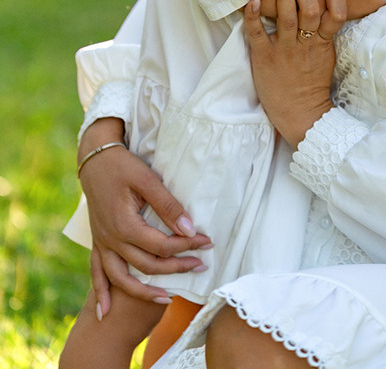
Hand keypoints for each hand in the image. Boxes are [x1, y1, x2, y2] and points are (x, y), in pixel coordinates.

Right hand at [77, 122, 211, 314]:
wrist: (94, 158)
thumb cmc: (122, 166)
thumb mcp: (147, 180)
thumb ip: (168, 206)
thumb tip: (189, 228)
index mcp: (125, 225)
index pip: (162, 245)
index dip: (187, 246)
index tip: (207, 242)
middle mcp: (111, 240)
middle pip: (147, 265)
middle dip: (176, 268)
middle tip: (201, 266)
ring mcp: (102, 243)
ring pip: (122, 277)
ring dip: (143, 291)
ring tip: (167, 299)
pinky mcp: (97, 241)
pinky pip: (96, 273)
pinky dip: (101, 293)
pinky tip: (105, 312)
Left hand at [244, 0, 346, 148]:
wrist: (301, 114)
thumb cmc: (312, 84)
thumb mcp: (326, 55)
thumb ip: (324, 32)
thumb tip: (324, 7)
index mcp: (324, 43)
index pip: (336, 11)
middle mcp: (306, 44)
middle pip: (310, 8)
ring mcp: (285, 50)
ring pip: (287, 16)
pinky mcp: (264, 59)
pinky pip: (257, 34)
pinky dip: (254, 16)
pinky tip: (252, 0)